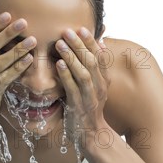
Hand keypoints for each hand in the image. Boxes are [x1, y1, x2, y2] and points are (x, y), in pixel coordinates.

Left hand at [55, 26, 110, 148]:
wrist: (91, 135)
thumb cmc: (89, 108)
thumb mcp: (95, 86)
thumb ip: (95, 68)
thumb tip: (99, 44)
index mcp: (103, 81)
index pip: (99, 57)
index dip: (91, 42)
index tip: (81, 28)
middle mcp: (99, 87)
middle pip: (92, 61)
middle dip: (80, 45)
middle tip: (67, 30)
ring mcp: (89, 97)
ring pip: (83, 72)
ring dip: (72, 57)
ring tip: (60, 43)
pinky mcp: (78, 106)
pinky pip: (73, 88)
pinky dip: (66, 75)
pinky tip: (58, 64)